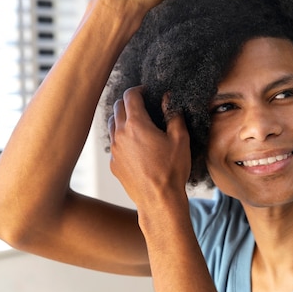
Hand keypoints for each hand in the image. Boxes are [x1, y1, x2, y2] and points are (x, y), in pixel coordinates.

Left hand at [108, 87, 190, 206]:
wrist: (159, 201)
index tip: (148, 92)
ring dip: (123, 118)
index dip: (139, 90)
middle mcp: (120, 134)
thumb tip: (169, 98)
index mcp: (136, 124)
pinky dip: (121, 137)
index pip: (130, 96)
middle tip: (144, 105)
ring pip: (112, 124)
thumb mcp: (180, 139)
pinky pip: (114, 143)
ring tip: (138, 123)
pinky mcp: (114, 164)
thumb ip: (173, 114)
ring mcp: (114, 150)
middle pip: (117, 107)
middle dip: (130, 102)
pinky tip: (136, 145)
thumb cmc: (172, 170)